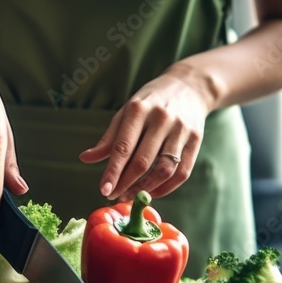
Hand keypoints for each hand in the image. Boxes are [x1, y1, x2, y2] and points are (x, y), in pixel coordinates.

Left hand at [79, 70, 208, 201]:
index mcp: (139, 109)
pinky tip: (152, 191)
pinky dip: (166, 188)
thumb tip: (85, 158)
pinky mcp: (196, 140)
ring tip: (131, 195)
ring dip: (146, 188)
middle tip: (115, 195)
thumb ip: (109, 138)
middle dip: (126, 184)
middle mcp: (162, 118)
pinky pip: (182, 173)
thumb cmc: (150, 103)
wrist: (189, 87)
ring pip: (164, 169)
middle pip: (142, 161)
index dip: (113, 172)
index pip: (123, 147)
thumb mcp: (127, 112)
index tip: (104, 190)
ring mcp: (181, 129)